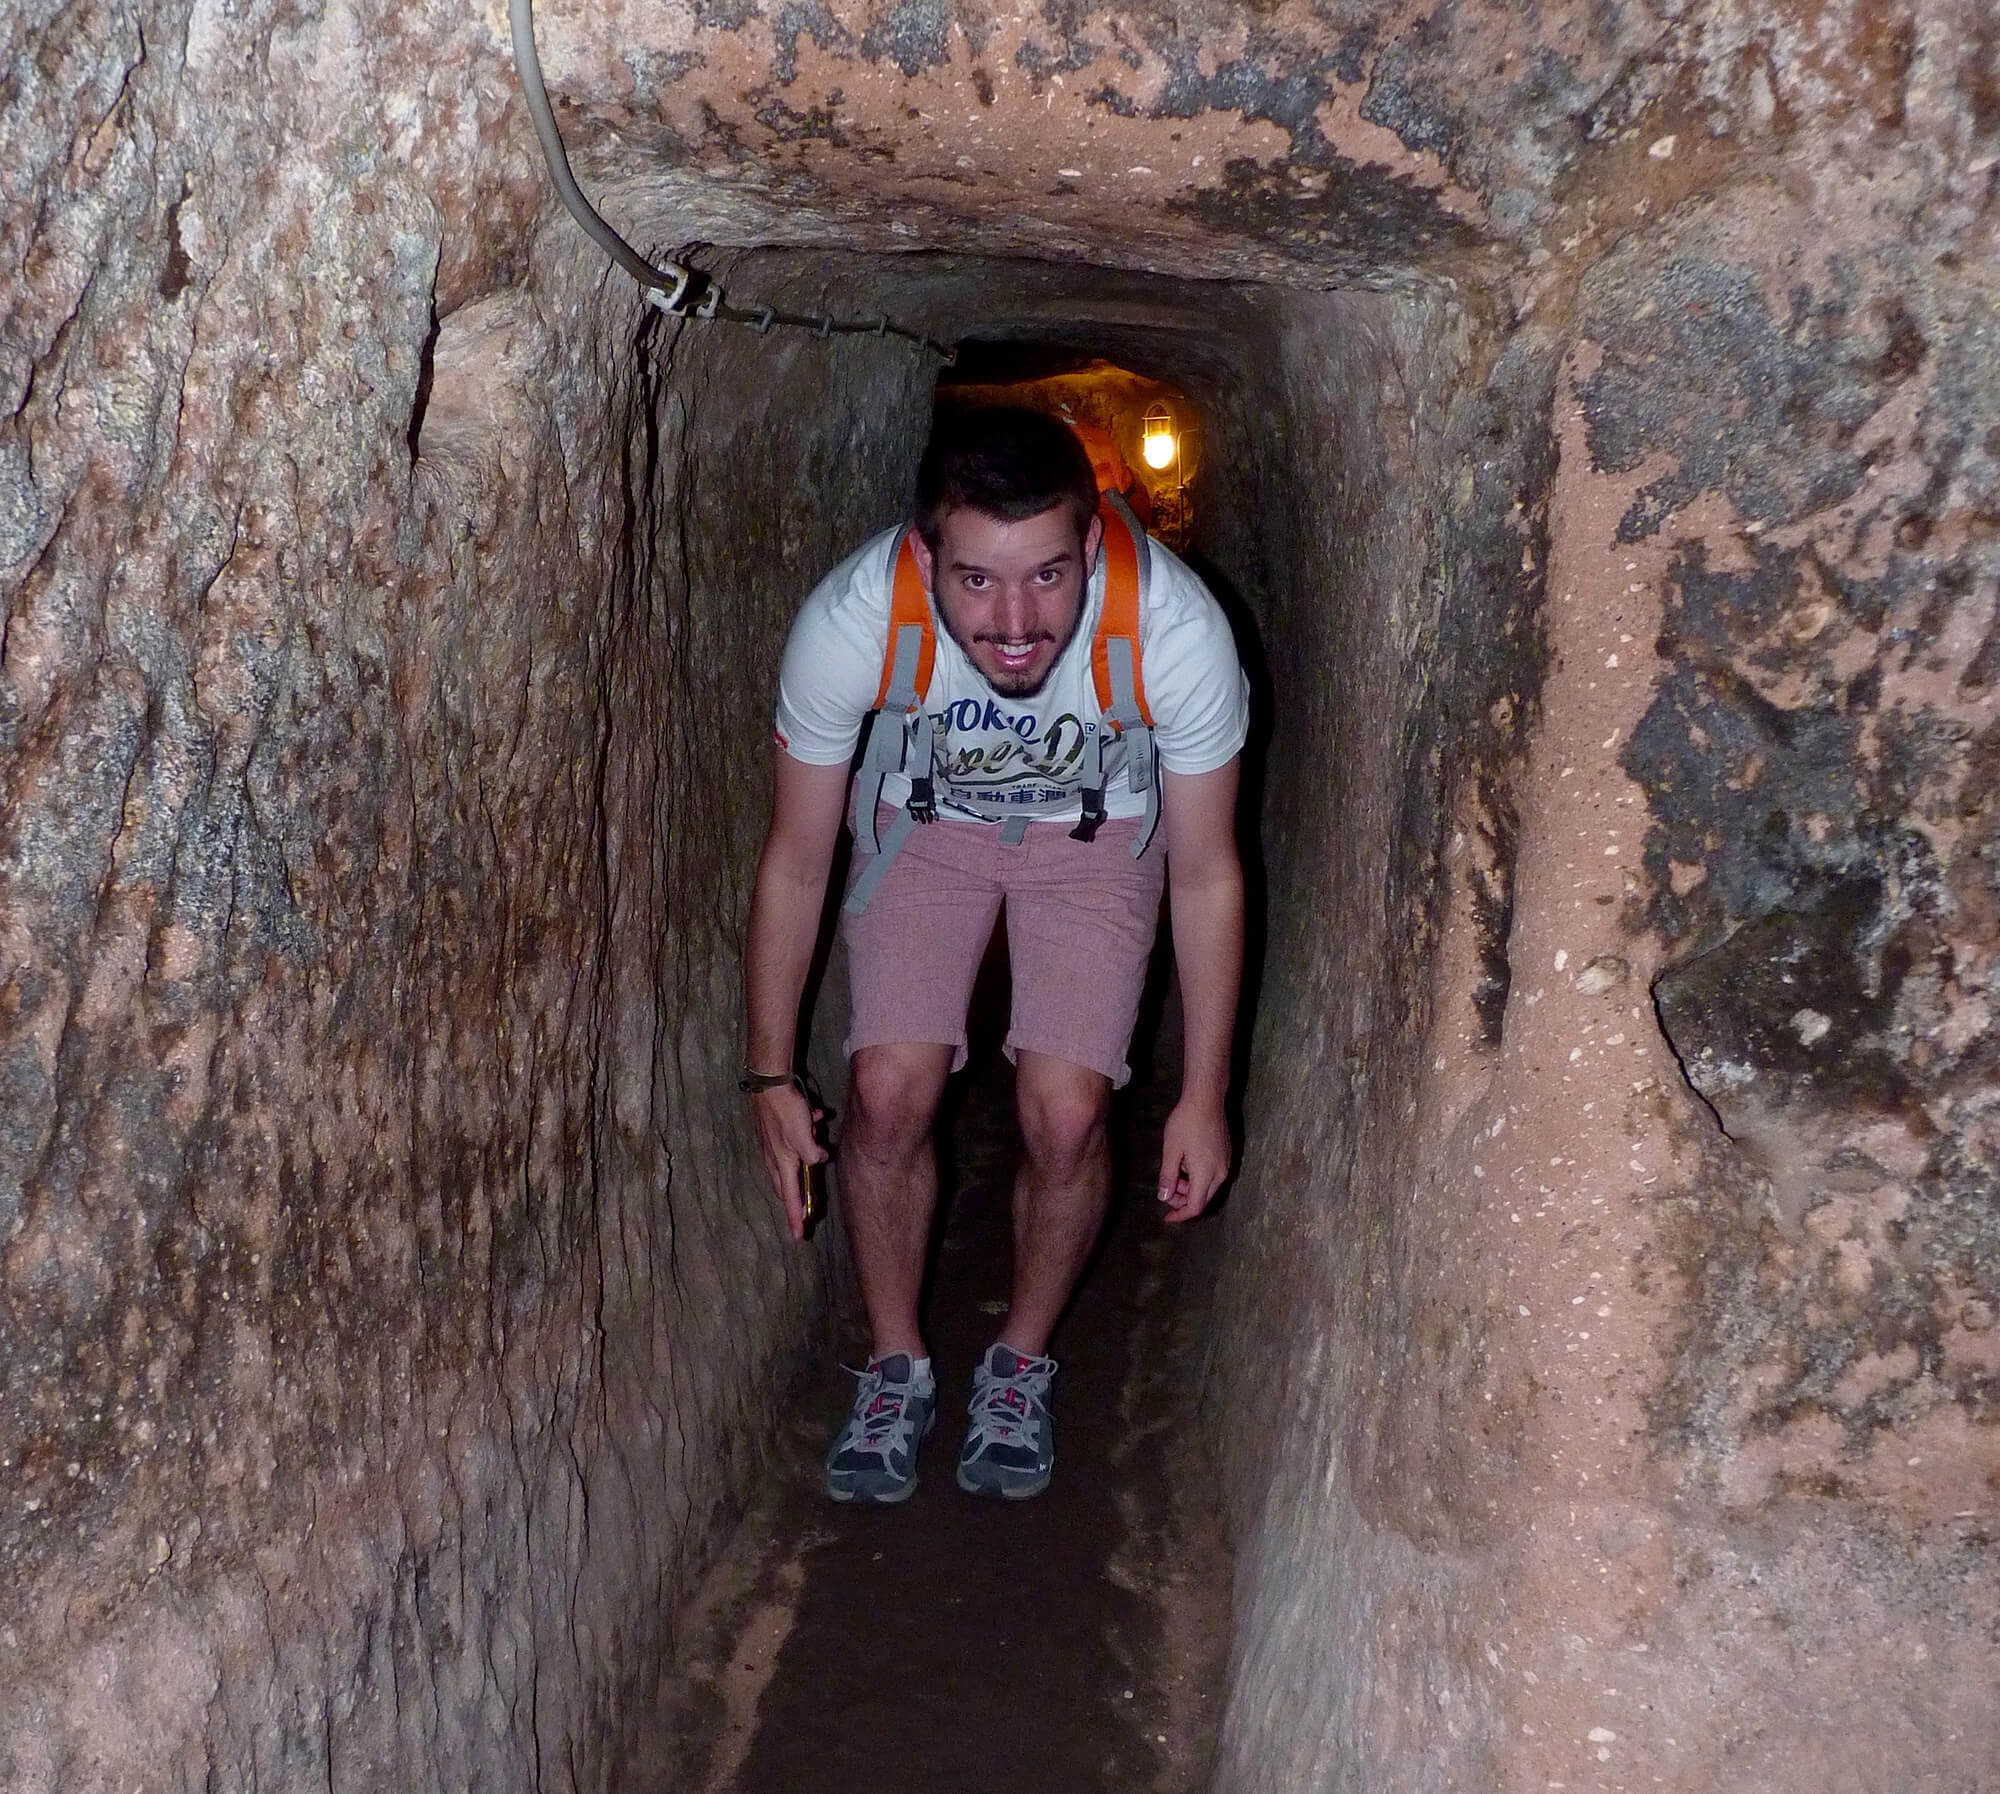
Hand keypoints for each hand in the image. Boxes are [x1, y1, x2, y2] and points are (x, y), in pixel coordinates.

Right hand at [751, 1083, 827, 1240]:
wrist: (769, 1082)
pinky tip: (815, 1116)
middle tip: (805, 1209)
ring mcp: (772, 1144)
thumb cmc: (786, 1110)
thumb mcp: (803, 1136)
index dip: (795, 1216)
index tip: (799, 1235)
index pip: (789, 1196)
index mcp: (782, 1163)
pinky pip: (794, 1139)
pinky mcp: (774, 1130)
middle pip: (786, 1185)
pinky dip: (806, 1132)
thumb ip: (812, 1154)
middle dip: (796, 1195)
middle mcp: (774, 1158)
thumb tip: (819, 1160)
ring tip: (817, 1132)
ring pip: (792, 1160)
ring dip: (807, 1152)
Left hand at [1156, 1095, 1230, 1223]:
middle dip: (1184, 1200)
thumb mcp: (1171, 1150)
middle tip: (1167, 1189)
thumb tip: (1164, 1198)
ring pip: (1208, 1187)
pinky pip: (1213, 1175)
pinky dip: (1198, 1177)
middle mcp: (1220, 1173)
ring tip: (1174, 1171)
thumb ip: (1168, 1177)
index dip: (1180, 1215)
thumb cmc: (1186, 1123)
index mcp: (1206, 1175)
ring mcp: (1226, 1163)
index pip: (1195, 1206)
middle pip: (1203, 1199)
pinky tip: (1186, 1162)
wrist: (1206, 1099)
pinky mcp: (1226, 1154)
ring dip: (1191, 1187)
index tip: (1167, 1217)